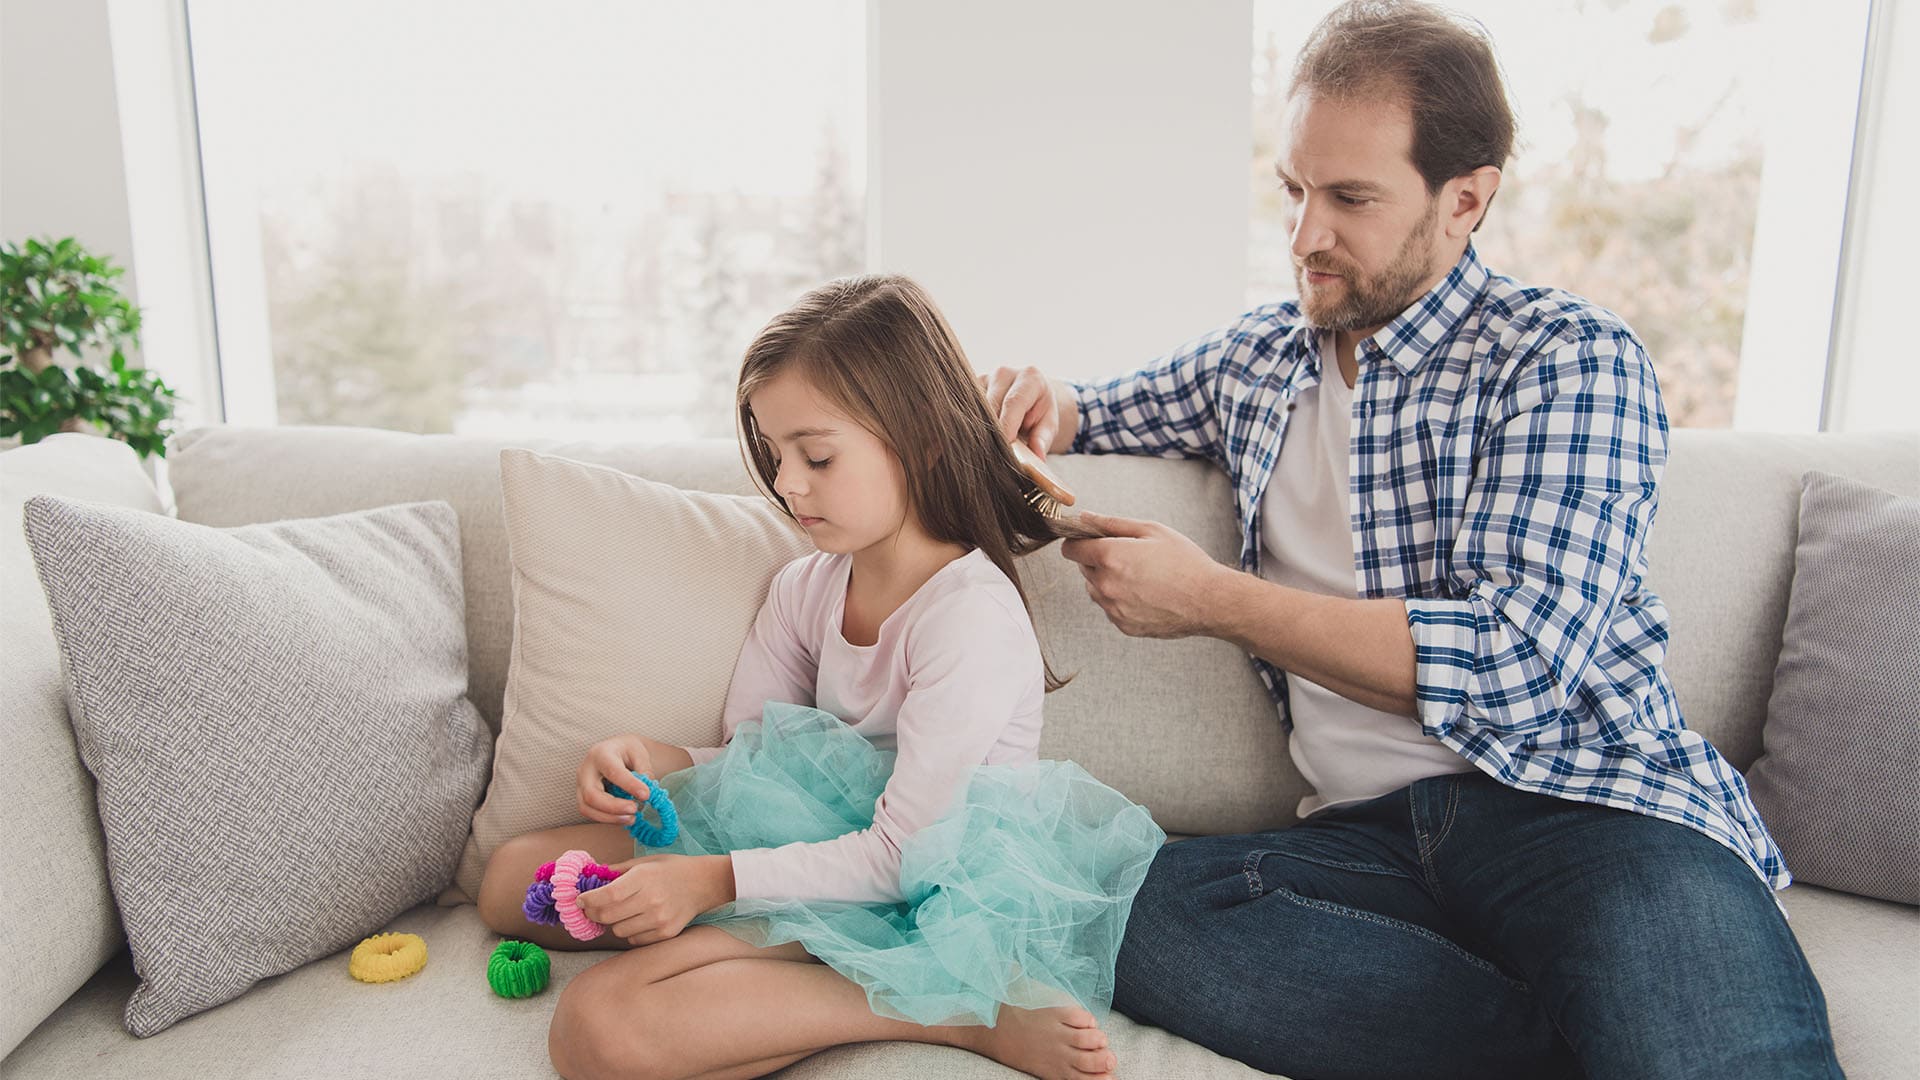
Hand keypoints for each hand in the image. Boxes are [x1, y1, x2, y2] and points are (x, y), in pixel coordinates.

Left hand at [575, 853, 736, 946]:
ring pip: (619, 931)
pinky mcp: (666, 933)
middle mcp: (652, 900)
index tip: (580, 900)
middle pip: (608, 916)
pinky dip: (630, 932)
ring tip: (622, 912)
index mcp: (644, 878)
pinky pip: (634, 940)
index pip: (607, 896)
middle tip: (591, 909)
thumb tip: (589, 877)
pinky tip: (638, 920)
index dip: (588, 900)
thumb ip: (616, 871)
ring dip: (614, 923)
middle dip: (594, 913)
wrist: (705, 882)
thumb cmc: (671, 869)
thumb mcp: (644, 863)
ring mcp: (660, 919)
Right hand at [577, 735, 654, 826]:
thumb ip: (644, 772)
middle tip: (635, 810)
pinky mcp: (582, 797)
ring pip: (587, 808)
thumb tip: (646, 793)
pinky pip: (589, 813)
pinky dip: (607, 819)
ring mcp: (580, 785)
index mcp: (601, 753)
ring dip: (610, 818)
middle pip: (592, 794)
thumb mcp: (640, 754)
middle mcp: (585, 770)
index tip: (646, 795)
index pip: (612, 771)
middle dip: (614, 807)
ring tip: (632, 818)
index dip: (629, 785)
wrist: (615, 751)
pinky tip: (623, 818)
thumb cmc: (627, 752)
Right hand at [976, 365, 1061, 456]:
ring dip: (981, 427)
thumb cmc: (1040, 410)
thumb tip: (1037, 455)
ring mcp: (985, 378)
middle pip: (991, 405)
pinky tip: (981, 434)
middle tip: (997, 452)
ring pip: (976, 407)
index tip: (1006, 444)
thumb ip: (1043, 438)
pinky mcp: (971, 386)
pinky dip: (973, 423)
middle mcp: (1005, 373)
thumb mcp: (1048, 424)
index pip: (1014, 402)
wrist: (1030, 395)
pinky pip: (967, 407)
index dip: (1007, 424)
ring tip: (990, 444)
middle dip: (993, 430)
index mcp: (1029, 378)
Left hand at [1059, 510, 1231, 638]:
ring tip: (1138, 576)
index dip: (1078, 541)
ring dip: (1107, 581)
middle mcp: (1106, 585)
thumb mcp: (1151, 530)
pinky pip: (1110, 608)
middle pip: (1083, 569)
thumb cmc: (1185, 562)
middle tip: (1128, 556)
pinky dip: (1119, 600)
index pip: (1070, 549)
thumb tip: (1085, 518)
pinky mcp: (1123, 625)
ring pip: (1095, 590)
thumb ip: (1112, 523)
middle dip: (1097, 560)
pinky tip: (1144, 593)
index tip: (1089, 540)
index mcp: (1110, 557)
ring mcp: (1113, 609)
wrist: (1208, 600)